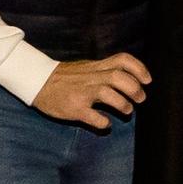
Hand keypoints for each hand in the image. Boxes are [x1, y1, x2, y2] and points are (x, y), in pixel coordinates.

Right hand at [31, 54, 149, 128]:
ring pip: (108, 94)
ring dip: (123, 104)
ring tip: (126, 111)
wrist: (35, 82)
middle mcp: (90, 78)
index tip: (147, 80)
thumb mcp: (85, 68)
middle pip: (119, 77)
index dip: (139, 69)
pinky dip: (104, 122)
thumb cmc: (63, 78)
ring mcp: (81, 93)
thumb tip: (128, 79)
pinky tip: (104, 123)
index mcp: (94, 67)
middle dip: (135, 89)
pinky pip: (93, 117)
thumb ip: (104, 71)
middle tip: (140, 99)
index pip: (122, 60)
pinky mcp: (74, 108)